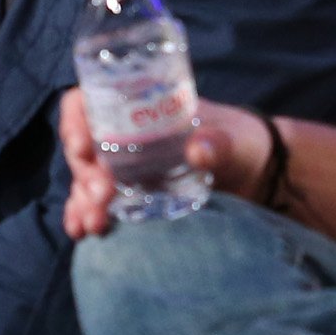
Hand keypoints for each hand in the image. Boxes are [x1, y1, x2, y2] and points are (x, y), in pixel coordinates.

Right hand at [58, 89, 271, 239]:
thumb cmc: (243, 143)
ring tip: (94, 223)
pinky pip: (97, 204)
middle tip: (102, 196)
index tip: (83, 147)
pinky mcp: (131, 197)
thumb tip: (198, 149)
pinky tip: (81, 231)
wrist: (259, 176)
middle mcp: (124, 137)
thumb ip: (217, 143)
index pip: (89, 103)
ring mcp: (124, 169)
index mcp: (139, 109)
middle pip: (84, 148)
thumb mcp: (234, 139)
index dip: (76, 121)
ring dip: (82, 201)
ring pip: (86, 180)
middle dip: (84, 174)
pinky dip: (85, 216)